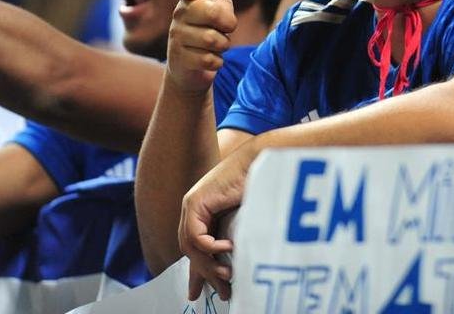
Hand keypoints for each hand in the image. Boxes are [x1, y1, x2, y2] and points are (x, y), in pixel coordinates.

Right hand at [163, 0, 236, 94]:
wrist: (190, 66)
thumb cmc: (206, 25)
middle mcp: (180, 15)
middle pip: (215, 13)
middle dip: (227, 23)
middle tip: (221, 28)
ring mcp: (177, 38)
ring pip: (215, 39)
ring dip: (222, 45)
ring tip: (211, 45)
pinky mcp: (180, 60)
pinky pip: (212, 59)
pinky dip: (215, 62)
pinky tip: (204, 60)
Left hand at [178, 142, 254, 300]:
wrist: (262, 160)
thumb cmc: (262, 185)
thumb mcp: (245, 218)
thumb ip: (236, 236)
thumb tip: (237, 262)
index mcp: (206, 212)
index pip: (196, 248)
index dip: (199, 271)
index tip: (199, 293)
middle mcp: (194, 210)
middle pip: (191, 250)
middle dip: (205, 274)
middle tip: (222, 291)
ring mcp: (192, 205)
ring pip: (190, 246)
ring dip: (208, 264)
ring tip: (228, 273)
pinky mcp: (194, 202)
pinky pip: (195, 235)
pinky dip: (210, 245)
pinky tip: (228, 247)